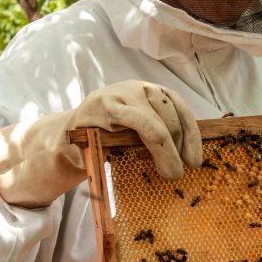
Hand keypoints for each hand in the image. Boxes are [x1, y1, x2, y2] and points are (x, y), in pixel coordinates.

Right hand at [0, 81, 201, 207]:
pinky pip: (134, 123)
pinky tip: (151, 161)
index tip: (196, 160)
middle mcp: (136, 88)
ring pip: (154, 122)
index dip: (192, 134)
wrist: (65, 142)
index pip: (179, 107)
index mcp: (149, 93)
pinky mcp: (101, 107)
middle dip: (179, 145)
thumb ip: (161, 137)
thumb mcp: (138, 137)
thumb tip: (191, 157)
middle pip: (170, 113)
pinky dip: (149, 142)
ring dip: (166, 150)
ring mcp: (117, 95)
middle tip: (180, 172)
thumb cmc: (108, 142)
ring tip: (170, 173)